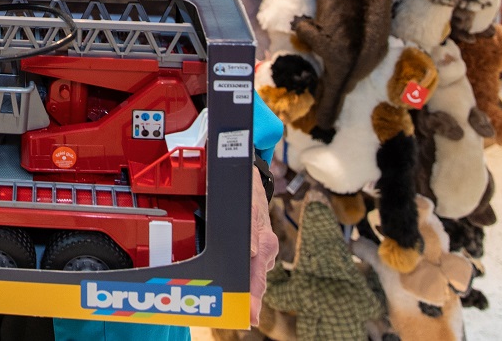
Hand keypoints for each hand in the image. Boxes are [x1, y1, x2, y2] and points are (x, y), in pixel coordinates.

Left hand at [249, 165, 277, 326]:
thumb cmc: (248, 191)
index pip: (257, 276)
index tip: (250, 316)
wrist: (251, 180)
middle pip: (255, 282)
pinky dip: (242, 277)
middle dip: (249, 302)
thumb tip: (254, 252)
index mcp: (265, 243)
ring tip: (237, 309)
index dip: (253, 299)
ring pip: (251, 276)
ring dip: (243, 289)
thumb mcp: (248, 204)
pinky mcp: (255, 250)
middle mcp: (265, 251)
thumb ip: (250, 230)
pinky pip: (248, 267)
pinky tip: (236, 287)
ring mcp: (262, 251)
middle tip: (244, 320)